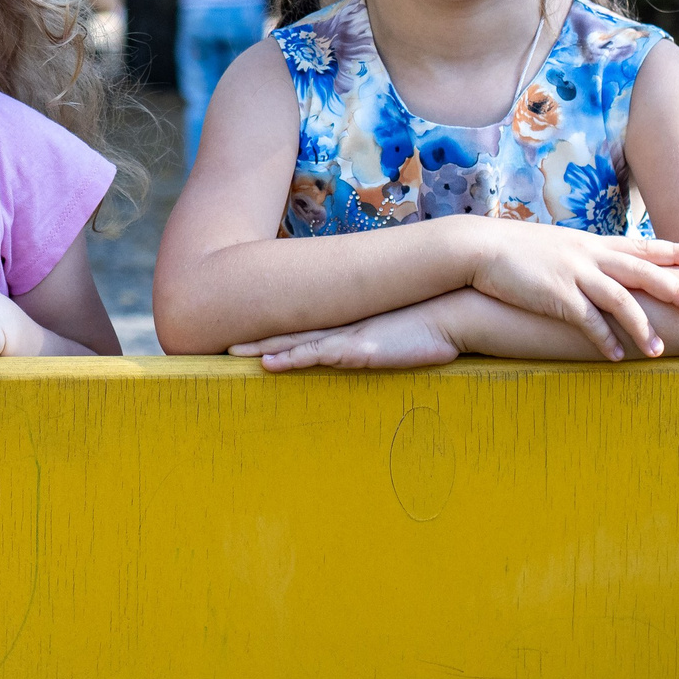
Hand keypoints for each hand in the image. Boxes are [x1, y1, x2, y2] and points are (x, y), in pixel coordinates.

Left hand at [232, 295, 463, 370]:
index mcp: (349, 324)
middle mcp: (342, 328)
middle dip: (255, 338)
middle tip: (223, 342)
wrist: (454, 313)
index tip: (248, 337)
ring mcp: (347, 337)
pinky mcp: (358, 350)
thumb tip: (376, 347)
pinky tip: (268, 364)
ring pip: (294, 343)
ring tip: (232, 351)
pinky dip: (290, 360)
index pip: (303, 327)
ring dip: (262, 349)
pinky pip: (316, 356)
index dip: (274, 332)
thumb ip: (384, 342)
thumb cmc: (431, 325)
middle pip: (288, 332)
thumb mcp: (401, 337)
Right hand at [468, 221, 678, 359]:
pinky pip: (589, 322)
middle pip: (643, 272)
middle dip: (676, 289)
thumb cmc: (512, 249)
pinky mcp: (557, 296)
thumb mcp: (553, 245)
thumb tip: (592, 269)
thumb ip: (578, 256)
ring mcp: (574, 275)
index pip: (640, 246)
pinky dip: (606, 341)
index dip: (672, 250)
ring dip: (643, 328)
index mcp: (590, 243)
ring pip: (622, 301)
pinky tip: (617, 357)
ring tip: (659, 351)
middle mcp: (589, 256)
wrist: (478, 247)